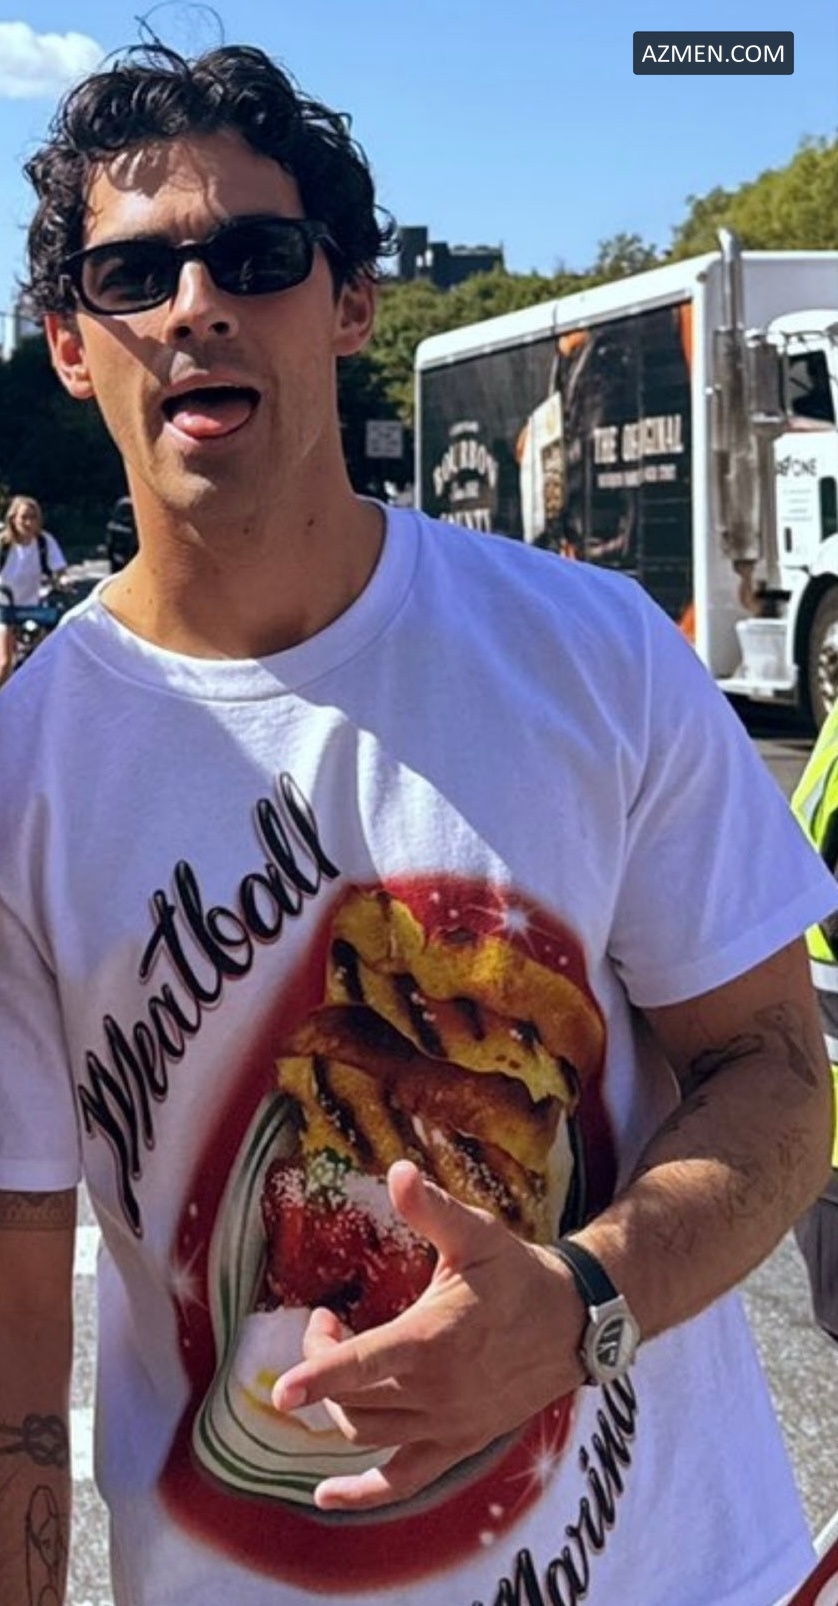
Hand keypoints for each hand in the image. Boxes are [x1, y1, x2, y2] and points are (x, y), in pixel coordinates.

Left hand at [271, 1160, 584, 1510]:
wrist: (573, 1323)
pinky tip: (326, 1498)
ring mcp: (447, 1425)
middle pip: (354, 1397)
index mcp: (434, 1340)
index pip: (363, 1364)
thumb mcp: (476, 1233)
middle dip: (323, 1362)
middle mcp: (437, 1392)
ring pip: (368, 1432)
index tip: (281, 1389)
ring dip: (338, 1403)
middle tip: (327, 1322)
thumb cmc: (518, 1273)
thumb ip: (432, 1208)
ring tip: (339, 1358)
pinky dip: (364, 1494)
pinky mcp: (459, 1444)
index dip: (320, 1373)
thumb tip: (399, 1170)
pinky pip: (404, 1480)